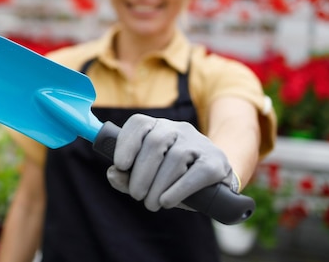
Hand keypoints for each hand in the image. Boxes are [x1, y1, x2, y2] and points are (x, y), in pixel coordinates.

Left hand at [106, 114, 237, 211]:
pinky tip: (167, 201)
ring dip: (158, 186)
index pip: (139, 123)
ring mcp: (199, 143)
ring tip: (152, 203)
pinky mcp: (216, 161)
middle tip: (137, 195)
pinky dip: (178, 190)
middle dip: (141, 173)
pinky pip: (196, 173)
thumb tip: (112, 174)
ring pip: (175, 159)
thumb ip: (127, 177)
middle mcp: (179, 130)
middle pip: (155, 143)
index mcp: (158, 128)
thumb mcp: (149, 178)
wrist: (216, 182)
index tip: (120, 165)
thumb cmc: (175, 178)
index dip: (127, 143)